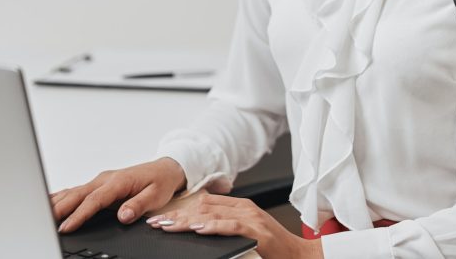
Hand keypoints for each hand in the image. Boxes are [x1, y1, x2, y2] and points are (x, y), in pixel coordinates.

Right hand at [49, 157, 186, 232]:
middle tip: (44, 223)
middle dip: (59, 208)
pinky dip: (61, 196)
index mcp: (118, 182)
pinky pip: (77, 190)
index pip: (94, 200)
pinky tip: (49, 202)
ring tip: (39, 213)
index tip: (67, 226)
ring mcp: (100, 180)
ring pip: (73, 191)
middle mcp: (106, 179)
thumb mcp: (156, 195)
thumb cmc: (160, 181)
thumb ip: (138, 205)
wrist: (166, 168)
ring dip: (56, 202)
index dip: (79, 214)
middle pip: (77, 194)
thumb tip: (123, 215)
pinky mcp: (99, 183)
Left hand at [148, 192, 322, 258]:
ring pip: (212, 214)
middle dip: (178, 215)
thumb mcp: (248, 231)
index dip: (182, 209)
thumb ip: (228, 225)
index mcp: (241, 207)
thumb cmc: (274, 247)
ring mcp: (251, 218)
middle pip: (204, 207)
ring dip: (187, 221)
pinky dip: (213, 226)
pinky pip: (230, 226)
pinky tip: (198, 228)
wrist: (298, 254)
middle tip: (157, 223)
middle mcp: (245, 209)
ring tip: (168, 226)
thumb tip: (200, 226)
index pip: (205, 203)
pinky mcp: (256, 230)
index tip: (162, 217)